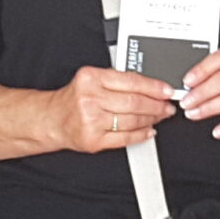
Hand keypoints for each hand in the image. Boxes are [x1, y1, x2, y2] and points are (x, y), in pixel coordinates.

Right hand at [50, 66, 175, 153]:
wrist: (52, 119)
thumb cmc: (74, 99)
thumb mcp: (92, 79)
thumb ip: (117, 80)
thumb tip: (151, 85)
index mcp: (91, 78)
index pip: (131, 81)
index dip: (154, 87)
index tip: (167, 90)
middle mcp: (90, 98)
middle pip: (134, 102)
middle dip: (156, 106)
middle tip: (167, 106)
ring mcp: (91, 121)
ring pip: (132, 120)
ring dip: (151, 120)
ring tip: (160, 117)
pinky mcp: (93, 140)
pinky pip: (124, 138)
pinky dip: (140, 135)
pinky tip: (148, 130)